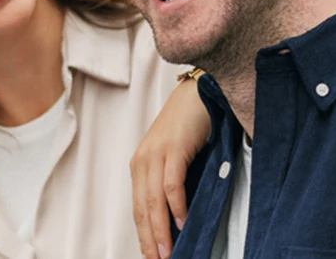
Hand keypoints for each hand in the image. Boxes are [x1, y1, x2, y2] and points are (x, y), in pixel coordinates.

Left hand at [132, 75, 208, 258]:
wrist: (198, 93)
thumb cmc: (189, 126)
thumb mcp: (175, 157)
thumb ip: (171, 182)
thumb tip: (178, 216)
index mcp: (141, 166)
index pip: (138, 208)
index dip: (143, 235)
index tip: (151, 256)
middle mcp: (143, 161)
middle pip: (142, 209)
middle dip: (149, 239)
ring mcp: (156, 154)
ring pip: (154, 200)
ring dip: (161, 230)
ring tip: (167, 252)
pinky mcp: (173, 148)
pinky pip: (171, 183)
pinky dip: (176, 205)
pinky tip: (182, 221)